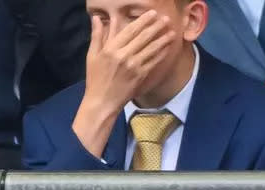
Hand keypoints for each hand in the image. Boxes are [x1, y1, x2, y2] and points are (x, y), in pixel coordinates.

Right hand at [72, 11, 175, 156]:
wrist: (103, 101)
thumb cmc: (96, 78)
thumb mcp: (92, 55)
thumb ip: (97, 36)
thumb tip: (96, 18)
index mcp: (111, 48)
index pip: (130, 30)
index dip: (143, 20)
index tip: (152, 14)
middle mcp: (124, 55)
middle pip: (143, 37)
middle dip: (156, 26)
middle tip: (165, 18)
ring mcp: (134, 66)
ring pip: (151, 49)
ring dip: (163, 39)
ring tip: (172, 31)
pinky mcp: (140, 76)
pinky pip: (154, 62)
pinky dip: (161, 53)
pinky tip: (167, 47)